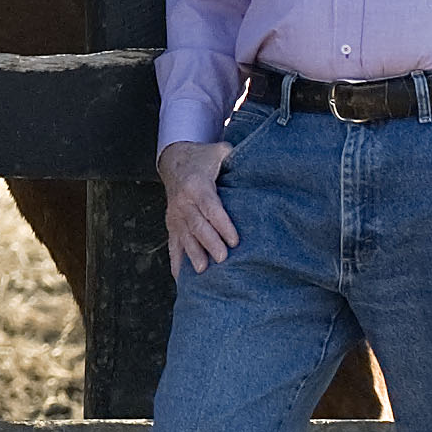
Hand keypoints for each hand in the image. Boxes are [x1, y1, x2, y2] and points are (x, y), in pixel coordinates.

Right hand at [159, 139, 239, 272]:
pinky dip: (176, 262)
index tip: (235, 240)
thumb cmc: (202, 159)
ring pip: (185, 237)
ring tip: (203, 271)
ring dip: (193, 255)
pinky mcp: (171, 225)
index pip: (210, 207)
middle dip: (210, 243)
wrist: (173, 161)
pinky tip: (182, 279)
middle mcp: (183, 202)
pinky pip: (173, 245)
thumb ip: (236, 157)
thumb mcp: (219, 152)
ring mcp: (175, 215)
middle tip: (224, 259)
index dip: (222, 224)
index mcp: (196, 185)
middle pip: (197, 225)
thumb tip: (260, 161)